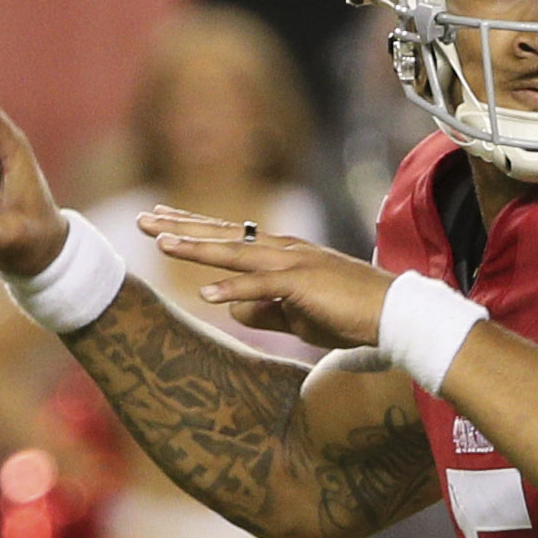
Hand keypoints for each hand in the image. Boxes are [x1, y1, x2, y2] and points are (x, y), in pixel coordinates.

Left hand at [143, 209, 396, 350]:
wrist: (395, 314)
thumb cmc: (352, 316)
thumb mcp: (299, 316)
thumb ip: (265, 311)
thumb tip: (231, 310)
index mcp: (283, 253)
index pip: (230, 235)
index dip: (195, 228)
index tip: (163, 220)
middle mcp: (283, 249)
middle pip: (223, 234)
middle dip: (181, 227)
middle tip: (142, 220)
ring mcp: (293, 263)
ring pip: (235, 252)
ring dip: (197, 248)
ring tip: (161, 244)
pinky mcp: (303, 283)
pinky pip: (260, 285)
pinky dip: (232, 287)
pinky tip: (205, 293)